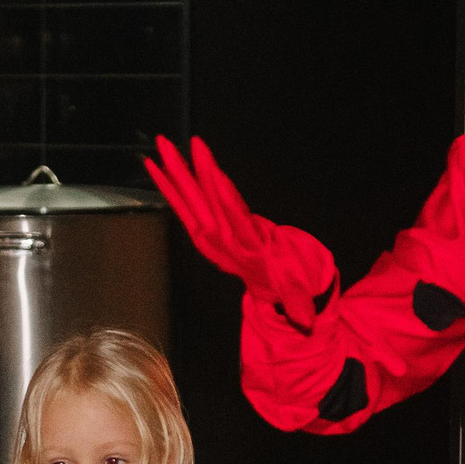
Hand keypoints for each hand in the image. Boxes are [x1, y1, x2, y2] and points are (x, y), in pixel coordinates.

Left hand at [146, 136, 337, 318]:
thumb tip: (305, 318)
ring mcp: (209, 236)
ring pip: (189, 200)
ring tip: (160, 146)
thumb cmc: (288, 282)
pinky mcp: (204, 232)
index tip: (213, 172)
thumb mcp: (296, 294)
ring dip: (174, 172)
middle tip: (167, 145)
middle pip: (201, 203)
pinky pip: (184, 206)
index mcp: (246, 251)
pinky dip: (172, 186)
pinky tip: (159, 168)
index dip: (225, 196)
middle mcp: (221, 242)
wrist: (271, 291)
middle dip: (184, 173)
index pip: (235, 219)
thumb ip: (299, 303)